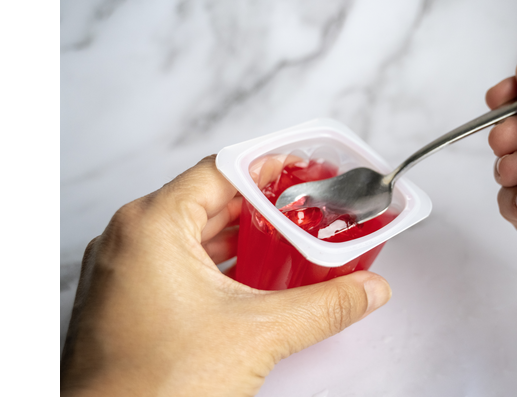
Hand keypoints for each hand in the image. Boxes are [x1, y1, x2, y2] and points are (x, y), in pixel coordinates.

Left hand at [60, 156, 391, 395]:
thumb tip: (366, 289)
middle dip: (261, 206)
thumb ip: (325, 305)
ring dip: (240, 236)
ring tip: (286, 241)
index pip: (221, 170)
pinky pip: (176, 262)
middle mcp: (129, 240)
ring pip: (191, 233)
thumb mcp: (259, 334)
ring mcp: (123, 271)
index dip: (269, 167)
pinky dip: (216, 264)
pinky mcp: (126, 299)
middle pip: (208, 199)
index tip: (303, 171)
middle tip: (305, 209)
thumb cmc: (152, 386)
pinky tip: (251, 280)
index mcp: (151, 225)